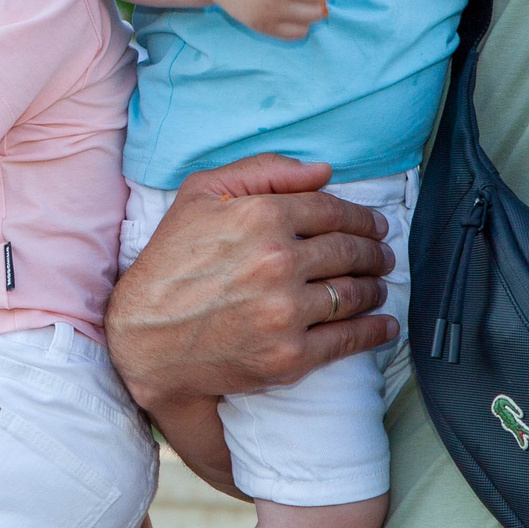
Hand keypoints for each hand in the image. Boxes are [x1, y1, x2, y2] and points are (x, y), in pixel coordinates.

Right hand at [106, 154, 396, 411]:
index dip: (361, 217)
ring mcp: (286, 312)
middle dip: (374, 252)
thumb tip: (324, 171)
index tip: (374, 225)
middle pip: (349, 251)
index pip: (332, 210)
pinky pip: (348, 339)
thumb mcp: (200, 194)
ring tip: (378, 285)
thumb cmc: (170, 261)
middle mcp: (278, 262)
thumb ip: (263, 171)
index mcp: (261, 216)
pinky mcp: (289, 356)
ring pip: (354, 293)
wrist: (144, 339)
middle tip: (382, 255)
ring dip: (375, 287)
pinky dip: (374, 330)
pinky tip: (384, 323)